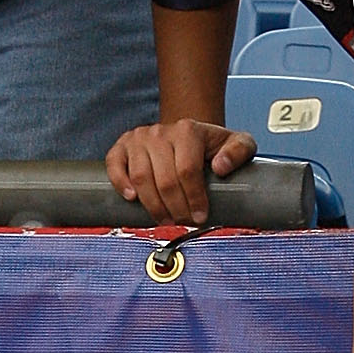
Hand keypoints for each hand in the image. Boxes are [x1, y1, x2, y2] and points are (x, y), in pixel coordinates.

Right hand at [107, 115, 255, 225]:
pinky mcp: (122, 146)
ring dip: (153, 205)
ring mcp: (139, 138)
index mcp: (187, 130)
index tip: (199, 217)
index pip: (187, 171)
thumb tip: (221, 166)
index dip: (193, 199)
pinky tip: (132, 199)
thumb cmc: (211, 145)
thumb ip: (239, 151)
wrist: (186, 136)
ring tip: (165, 219)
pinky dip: (120, 184)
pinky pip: (114, 166)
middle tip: (184, 222)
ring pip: (140, 178)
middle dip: (176, 208)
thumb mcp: (237, 143)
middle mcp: (160, 132)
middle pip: (164, 180)